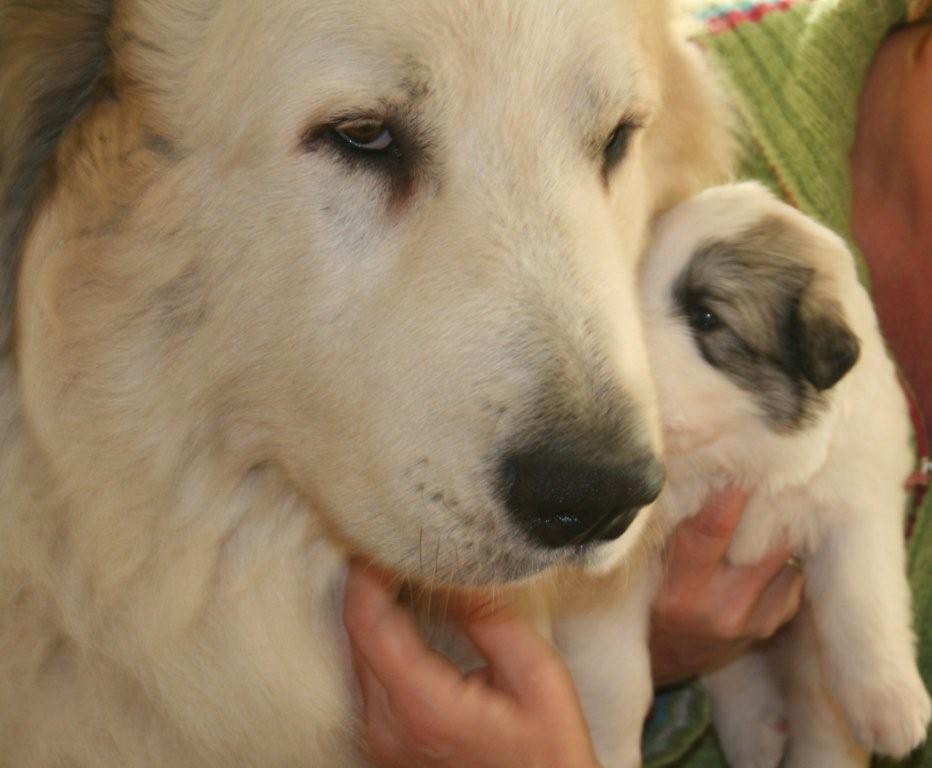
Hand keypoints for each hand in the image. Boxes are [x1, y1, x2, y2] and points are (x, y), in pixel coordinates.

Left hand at [343, 563, 598, 767]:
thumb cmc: (547, 751)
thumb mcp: (536, 675)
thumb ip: (490, 619)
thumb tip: (454, 572)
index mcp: (422, 706)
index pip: (367, 623)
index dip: (366, 574)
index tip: (381, 539)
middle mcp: (387, 726)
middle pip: (355, 636)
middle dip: (369, 585)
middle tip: (395, 546)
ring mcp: (380, 739)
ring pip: (356, 654)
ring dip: (372, 610)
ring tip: (401, 573)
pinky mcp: (383, 743)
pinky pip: (366, 676)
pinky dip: (379, 639)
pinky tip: (404, 616)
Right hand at [649, 489, 804, 685]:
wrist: (664, 662)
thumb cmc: (647, 602)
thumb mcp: (646, 568)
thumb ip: (673, 530)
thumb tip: (700, 471)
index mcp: (680, 591)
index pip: (712, 531)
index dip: (731, 492)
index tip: (744, 457)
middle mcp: (722, 609)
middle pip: (765, 542)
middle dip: (767, 506)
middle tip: (768, 475)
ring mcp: (754, 622)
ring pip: (785, 557)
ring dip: (776, 534)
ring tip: (768, 510)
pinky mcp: (773, 627)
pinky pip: (793, 579)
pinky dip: (782, 561)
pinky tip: (765, 551)